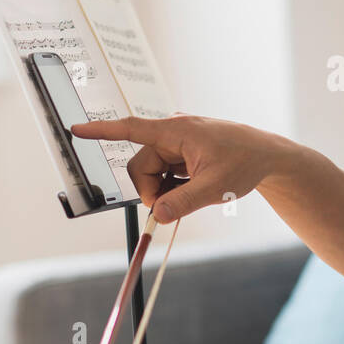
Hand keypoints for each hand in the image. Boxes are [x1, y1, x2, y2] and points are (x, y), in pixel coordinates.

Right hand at [69, 113, 281, 222]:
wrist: (268, 157)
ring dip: (164, 190)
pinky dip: (173, 186)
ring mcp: (177, 142)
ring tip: (193, 195)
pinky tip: (194, 189)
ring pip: (152, 172)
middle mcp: (173, 132)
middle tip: (170, 209)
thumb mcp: (215, 188)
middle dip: (151, 189)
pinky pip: (164, 173)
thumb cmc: (245, 163)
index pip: (131, 128)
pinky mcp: (182, 152)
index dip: (102, 131)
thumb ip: (183, 202)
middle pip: (141, 165)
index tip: (76, 130)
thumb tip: (155, 215)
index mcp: (177, 130)